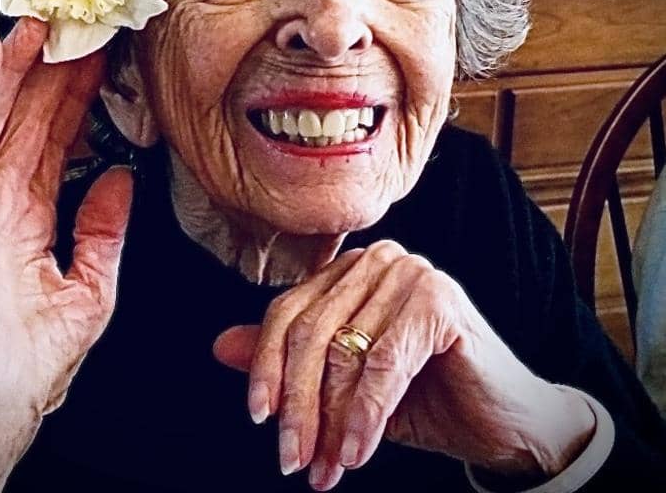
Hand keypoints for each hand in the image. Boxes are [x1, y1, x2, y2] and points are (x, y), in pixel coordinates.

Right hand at [0, 18, 132, 492]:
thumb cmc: (29, 360)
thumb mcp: (90, 285)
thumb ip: (105, 228)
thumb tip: (123, 179)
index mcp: (29, 217)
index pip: (57, 140)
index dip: (78, 99)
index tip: (101, 62)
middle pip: (28, 118)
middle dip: (52, 71)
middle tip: (76, 26)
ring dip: (16, 67)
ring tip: (41, 23)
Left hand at [214, 241, 595, 490]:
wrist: (504, 423)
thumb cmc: (425, 398)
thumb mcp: (345, 386)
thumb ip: (289, 361)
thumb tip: (221, 347)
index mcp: (350, 269)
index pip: (287, 311)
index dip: (267, 368)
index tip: (260, 419)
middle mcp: (377, 260)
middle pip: (310, 331)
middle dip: (297, 404)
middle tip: (292, 459)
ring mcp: (411, 273)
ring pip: (344, 352)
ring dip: (330, 419)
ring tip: (326, 467)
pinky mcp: (439, 301)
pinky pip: (383, 364)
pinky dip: (365, 414)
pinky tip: (356, 451)